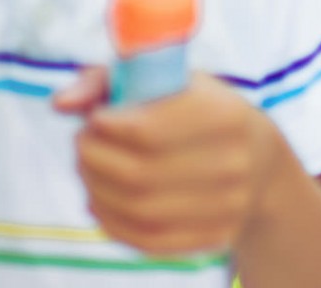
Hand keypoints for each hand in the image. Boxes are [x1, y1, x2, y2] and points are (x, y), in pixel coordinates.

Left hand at [52, 68, 280, 255]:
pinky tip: (101, 201)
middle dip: (92, 159)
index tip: (94, 118)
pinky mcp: (215, 237)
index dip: (104, 127)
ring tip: (89, 170)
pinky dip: (110, 222)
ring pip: (137, 210)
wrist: (259, 163)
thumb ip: (106, 81)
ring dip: (95, 189)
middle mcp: (235, 163)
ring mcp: (228, 206)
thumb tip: (61, 105)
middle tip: (83, 144)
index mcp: (225, 114)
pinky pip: (147, 239)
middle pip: (137, 175)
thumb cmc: (196, 111)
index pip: (147, 131)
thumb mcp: (165, 81)